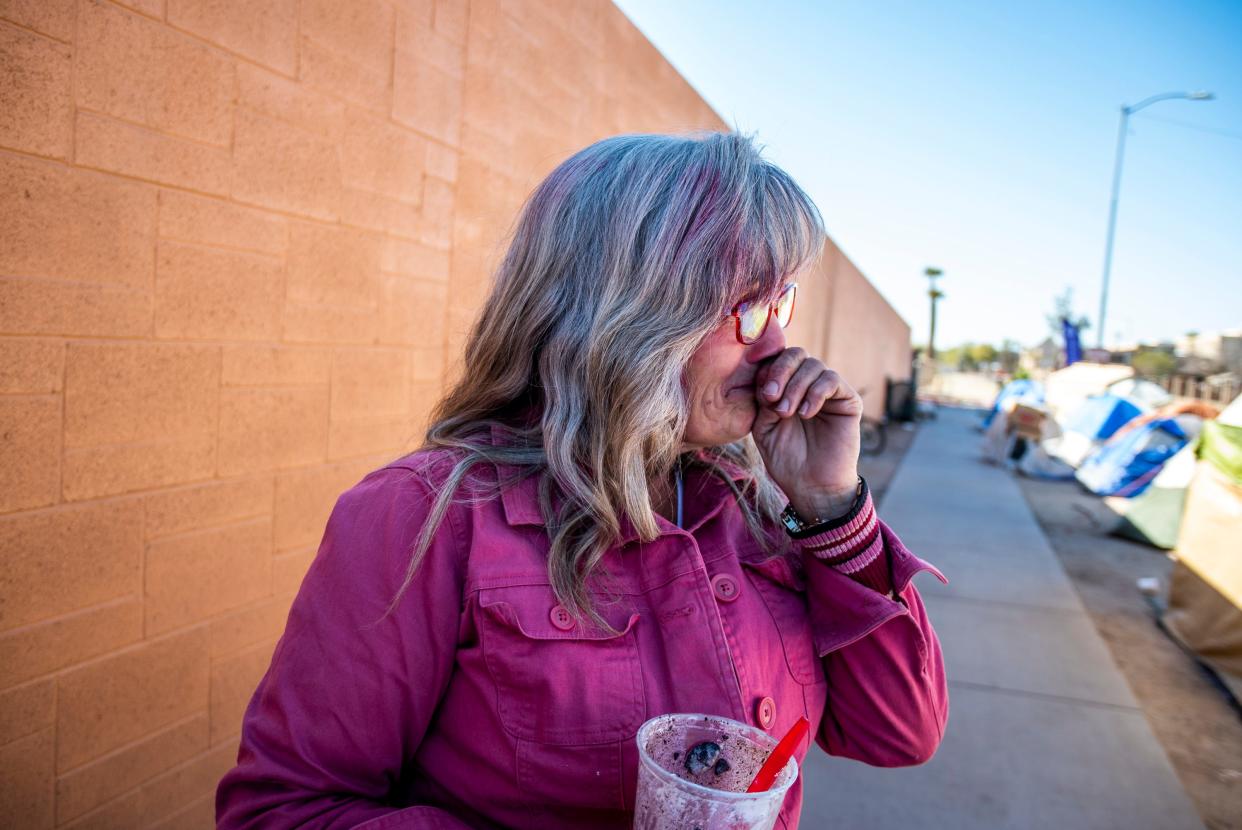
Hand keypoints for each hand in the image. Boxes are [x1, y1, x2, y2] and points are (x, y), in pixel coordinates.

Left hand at [750, 348, 862, 521]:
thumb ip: (763, 401)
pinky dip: (815, 393)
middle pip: (796, 354)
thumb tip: (767, 378)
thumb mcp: (764, 428)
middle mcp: (807, 384)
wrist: (811, 486)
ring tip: (787, 413)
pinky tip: (806, 414)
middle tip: (772, 397)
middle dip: (781, 371)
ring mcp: (828, 391)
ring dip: (796, 386)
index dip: (768, 369)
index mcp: (785, 387)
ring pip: (814, 365)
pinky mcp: (847, 400)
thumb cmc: (786, 459)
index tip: (762, 394)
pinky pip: (832, 380)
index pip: (777, 360)